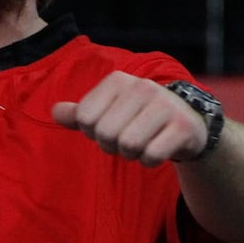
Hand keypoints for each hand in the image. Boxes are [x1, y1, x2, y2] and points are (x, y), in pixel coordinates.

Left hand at [51, 72, 207, 164]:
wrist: (188, 121)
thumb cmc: (138, 117)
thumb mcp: (108, 110)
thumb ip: (80, 113)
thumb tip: (55, 112)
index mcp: (118, 80)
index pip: (84, 118)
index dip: (92, 132)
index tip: (109, 127)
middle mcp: (142, 87)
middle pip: (105, 133)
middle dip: (112, 146)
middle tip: (126, 140)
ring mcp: (165, 105)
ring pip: (128, 145)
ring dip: (131, 155)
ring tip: (141, 145)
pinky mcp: (182, 126)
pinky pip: (151, 156)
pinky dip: (149, 161)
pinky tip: (158, 150)